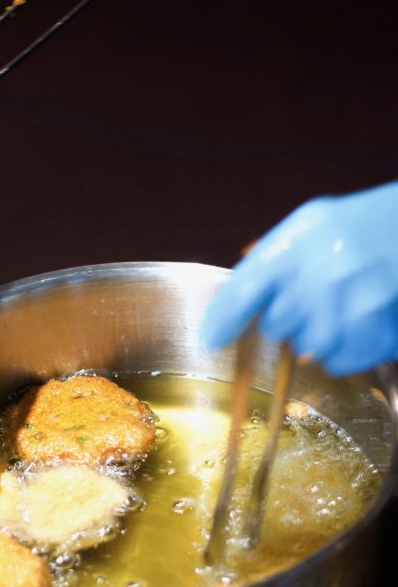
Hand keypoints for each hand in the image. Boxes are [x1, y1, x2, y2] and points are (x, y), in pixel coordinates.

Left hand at [201, 182, 397, 375]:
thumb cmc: (368, 225)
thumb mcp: (315, 224)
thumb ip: (274, 256)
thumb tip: (232, 299)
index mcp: (300, 240)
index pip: (242, 289)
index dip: (222, 320)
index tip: (212, 338)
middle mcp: (322, 273)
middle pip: (275, 326)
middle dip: (288, 319)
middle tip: (314, 300)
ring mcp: (351, 306)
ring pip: (306, 349)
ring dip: (318, 337)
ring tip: (343, 309)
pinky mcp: (376, 332)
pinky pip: (339, 362)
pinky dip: (345, 351)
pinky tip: (360, 324)